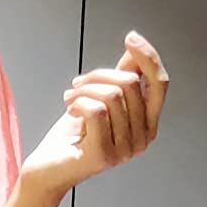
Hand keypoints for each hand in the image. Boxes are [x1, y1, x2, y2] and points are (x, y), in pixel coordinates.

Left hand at [22, 29, 167, 198]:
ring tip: (71, 98)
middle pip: (131, 84)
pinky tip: (70, 110)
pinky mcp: (105, 155)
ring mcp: (126, 150)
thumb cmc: (72, 136)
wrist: (47, 169)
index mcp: (147, 125)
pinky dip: (78, 103)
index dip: (148, 57)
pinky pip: (96, 111)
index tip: (130, 37)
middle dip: (99, 75)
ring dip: (84, 89)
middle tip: (78, 83)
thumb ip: (122, 77)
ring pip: (112, 95)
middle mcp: (142, 140)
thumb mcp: (100, 99)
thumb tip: (135, 50)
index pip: (159, 84)